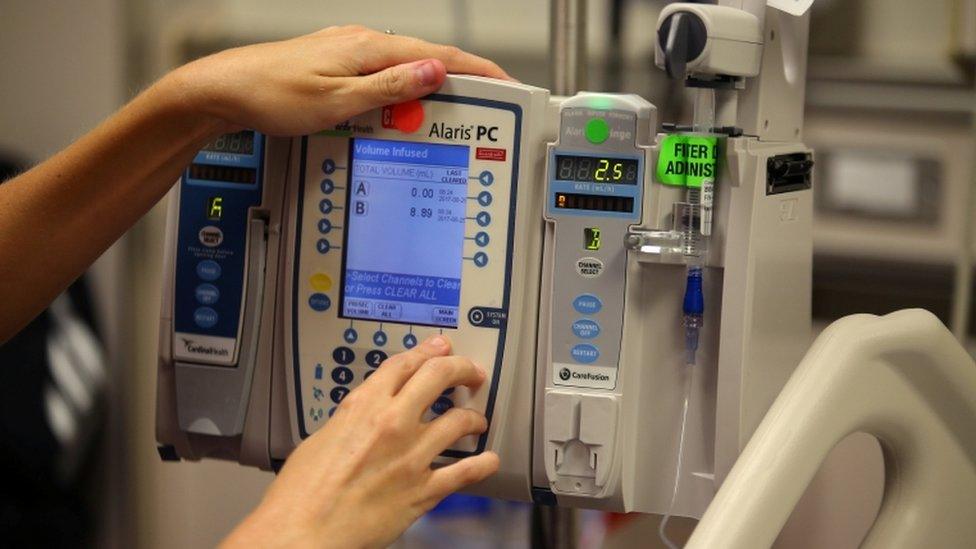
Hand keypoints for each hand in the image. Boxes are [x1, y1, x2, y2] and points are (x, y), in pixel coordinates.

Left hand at [165, 25, 512, 135]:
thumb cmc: (271, 95)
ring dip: (430, 92)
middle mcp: (362, 44)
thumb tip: (435, 74)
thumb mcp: (338, 101)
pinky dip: (403, 94)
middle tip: (487, 109)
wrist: (224, 90)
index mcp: (368, 48)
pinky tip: (402, 112)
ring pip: (405, 70)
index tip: (506, 84)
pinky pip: (384, 78)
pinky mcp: (338, 66)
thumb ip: (390, 88)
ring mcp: (349, 53)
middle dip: (462, 84)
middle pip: (427, 61)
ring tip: (449, 118)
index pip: (439, 56)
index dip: (478, 71)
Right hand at [222, 335, 498, 547]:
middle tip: (471, 372)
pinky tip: (489, 460)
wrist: (303, 531)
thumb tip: (363, 416)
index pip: (405, 364)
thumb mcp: (321, 437)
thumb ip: (351, 420)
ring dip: (473, 417)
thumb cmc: (302, 493)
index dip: (428, 350)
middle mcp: (392, 424)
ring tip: (476, 420)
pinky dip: (483, 464)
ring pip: (459, 420)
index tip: (440, 347)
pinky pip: (466, 472)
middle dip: (462, 369)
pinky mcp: (423, 491)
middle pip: (439, 376)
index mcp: (363, 406)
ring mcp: (412, 457)